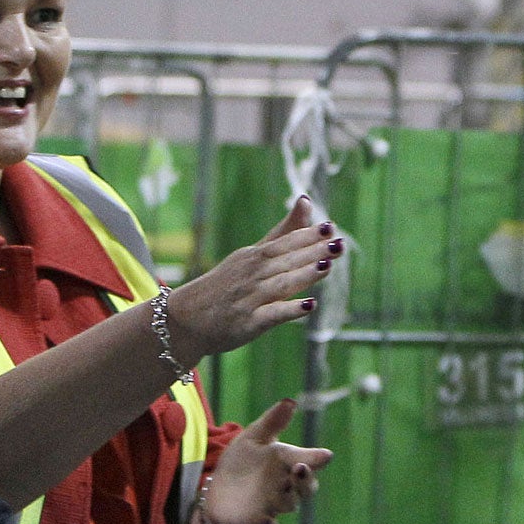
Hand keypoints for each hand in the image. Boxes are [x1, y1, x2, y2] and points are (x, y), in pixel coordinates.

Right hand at [166, 197, 333, 359]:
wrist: (185, 319)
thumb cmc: (226, 284)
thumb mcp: (250, 255)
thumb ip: (283, 231)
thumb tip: (307, 200)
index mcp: (253, 256)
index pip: (284, 243)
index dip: (307, 235)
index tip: (330, 228)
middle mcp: (251, 274)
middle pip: (285, 260)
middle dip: (313, 252)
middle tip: (338, 244)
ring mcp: (248, 299)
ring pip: (280, 284)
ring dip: (304, 275)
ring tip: (327, 267)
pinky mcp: (247, 323)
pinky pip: (270, 315)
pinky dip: (289, 310)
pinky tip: (309, 306)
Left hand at [196, 399, 327, 523]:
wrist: (218, 493)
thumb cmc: (241, 463)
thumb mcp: (253, 438)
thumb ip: (272, 422)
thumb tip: (291, 401)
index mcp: (287, 463)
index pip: (308, 461)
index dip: (317, 459)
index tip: (326, 455)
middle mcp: (286, 486)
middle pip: (306, 487)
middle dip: (306, 479)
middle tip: (301, 467)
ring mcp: (273, 505)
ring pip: (290, 505)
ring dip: (288, 497)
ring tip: (283, 487)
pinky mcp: (257, 522)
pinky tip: (266, 521)